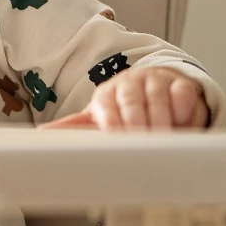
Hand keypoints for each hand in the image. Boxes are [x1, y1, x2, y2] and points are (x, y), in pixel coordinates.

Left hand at [40, 67, 208, 130]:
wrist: (157, 87)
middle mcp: (129, 83)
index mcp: (106, 93)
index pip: (106, 106)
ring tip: (161, 142)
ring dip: (161, 122)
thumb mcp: (100, 117)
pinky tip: (181, 126)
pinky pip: (182, 96)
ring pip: (158, 99)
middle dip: (137, 125)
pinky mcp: (180, 84)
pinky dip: (183, 113)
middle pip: (132, 103)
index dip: (112, 123)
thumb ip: (75, 127)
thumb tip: (41, 134)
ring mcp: (155, 81)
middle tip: (141, 145)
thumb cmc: (124, 108)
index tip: (116, 138)